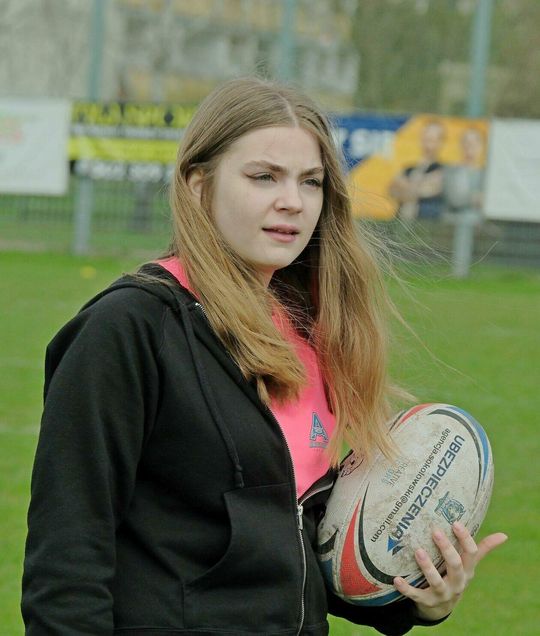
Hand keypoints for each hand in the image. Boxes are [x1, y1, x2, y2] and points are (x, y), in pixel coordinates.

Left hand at [393, 522, 507, 621]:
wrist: (442, 607)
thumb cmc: (455, 575)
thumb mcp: (469, 564)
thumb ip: (483, 549)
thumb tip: (504, 535)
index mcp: (467, 570)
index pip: (471, 553)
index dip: (465, 538)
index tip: (455, 522)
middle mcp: (457, 582)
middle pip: (455, 565)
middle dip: (446, 549)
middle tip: (435, 530)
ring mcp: (442, 593)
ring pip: (436, 581)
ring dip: (427, 567)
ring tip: (418, 550)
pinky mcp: (426, 601)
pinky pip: (416, 595)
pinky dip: (406, 588)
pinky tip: (396, 579)